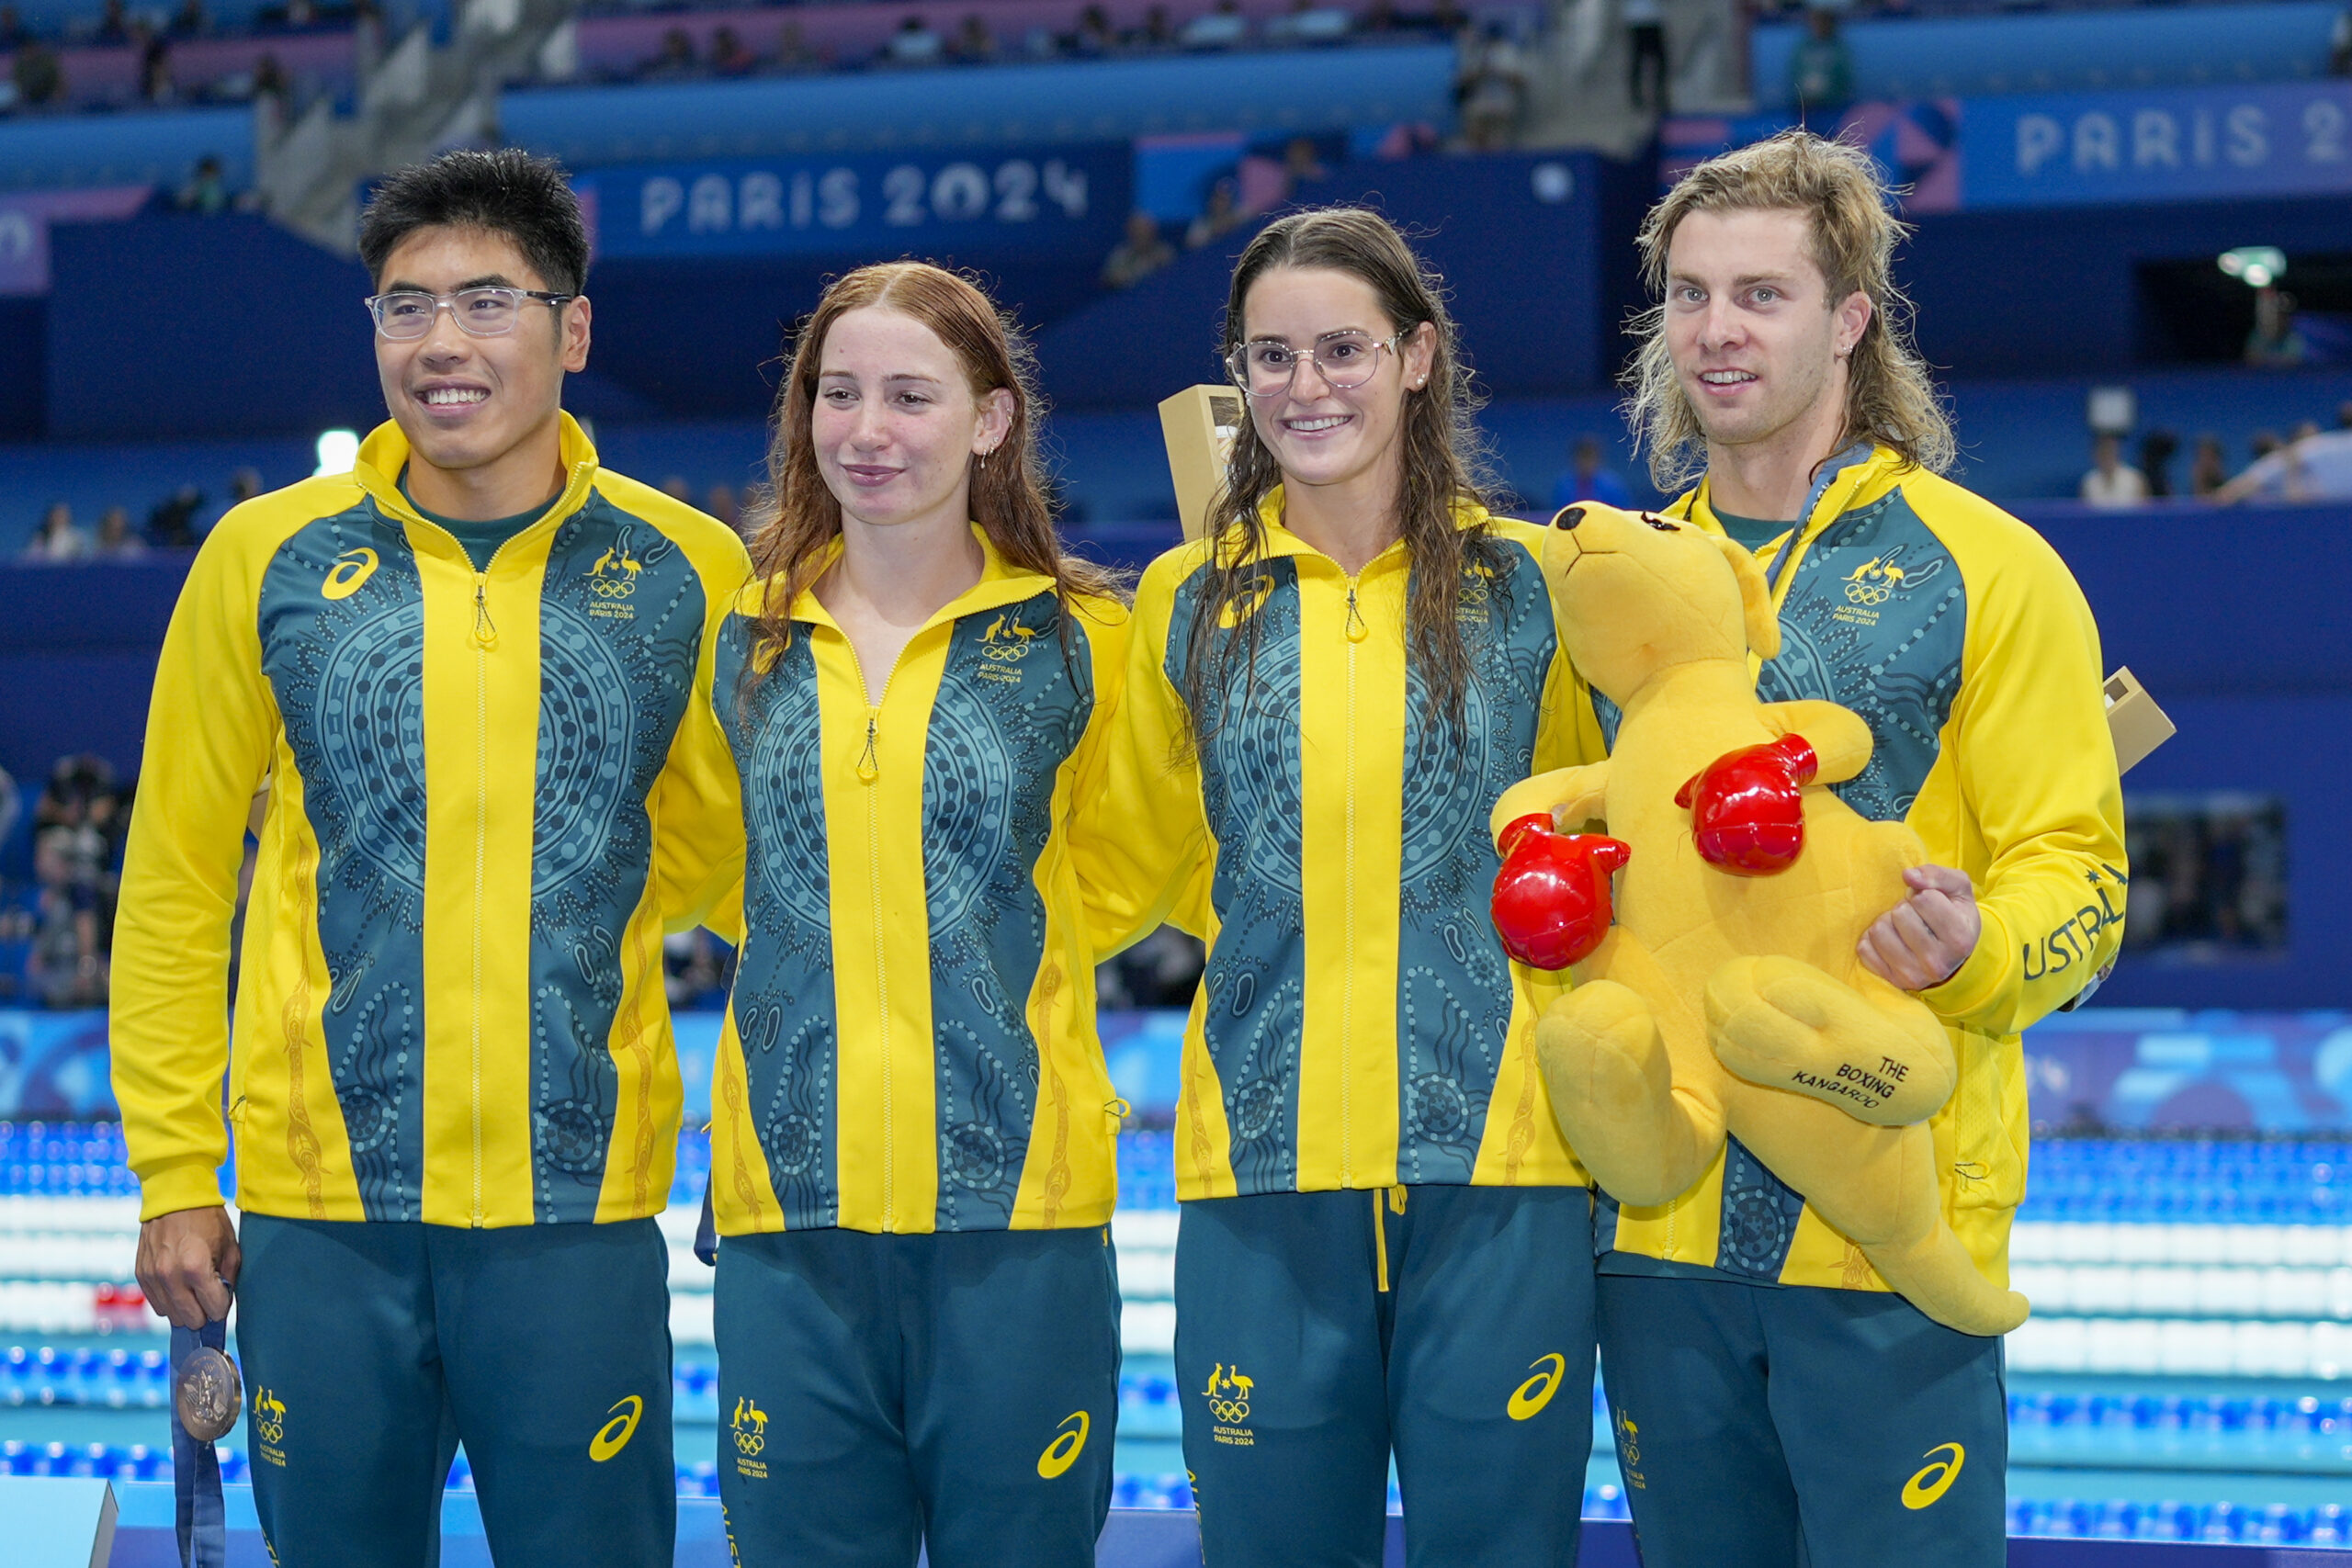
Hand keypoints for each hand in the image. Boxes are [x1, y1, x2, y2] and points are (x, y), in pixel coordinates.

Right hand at [135, 1206, 240, 1329]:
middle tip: (209, 1297)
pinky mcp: (141, 1275)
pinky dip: (169, 1301)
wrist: (175, 1197)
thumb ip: (229, 1278)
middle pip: (191, 1319)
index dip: (221, 1306)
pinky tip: (179, 1286)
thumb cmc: (208, 1220)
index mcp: (197, 1268)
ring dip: (185, 1308)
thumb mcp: (230, 1246)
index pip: (214, 1309)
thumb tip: (223, 1303)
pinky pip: (156, 1304)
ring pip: (171, 1315)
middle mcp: (171, 1276)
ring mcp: (153, 1277)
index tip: (222, 1298)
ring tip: (193, 1290)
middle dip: (204, 1312)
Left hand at [1858, 864, 1980, 991]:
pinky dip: (1872, 939)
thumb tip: (1907, 875)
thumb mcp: (1957, 888)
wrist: (1952, 954)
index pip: (1923, 899)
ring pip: (1879, 931)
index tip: (1930, 903)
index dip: (1923, 894)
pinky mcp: (1892, 981)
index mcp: (1959, 939)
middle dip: (1904, 907)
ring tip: (1902, 928)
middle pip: (1899, 914)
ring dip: (1887, 922)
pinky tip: (1890, 940)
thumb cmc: (1954, 913)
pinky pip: (1864, 949)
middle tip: (1915, 916)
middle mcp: (1938, 963)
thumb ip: (1936, 875)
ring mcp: (1914, 976)